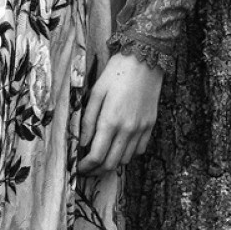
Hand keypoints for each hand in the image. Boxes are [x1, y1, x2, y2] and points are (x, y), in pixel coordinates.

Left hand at [77, 53, 163, 174]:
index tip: (79, 168)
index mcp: (110, 121)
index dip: (86, 166)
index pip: (96, 156)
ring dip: (112, 163)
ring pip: (126, 159)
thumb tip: (82, 143)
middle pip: (111, 163)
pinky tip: (119, 147)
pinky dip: (128, 154)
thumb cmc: (116, 73)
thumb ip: (88, 120)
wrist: (145, 60)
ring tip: (102, 158)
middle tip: (88, 168)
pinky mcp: (151, 125)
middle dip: (97, 170)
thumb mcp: (96, 92)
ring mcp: (141, 128)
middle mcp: (128, 129)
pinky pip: (140, 150)